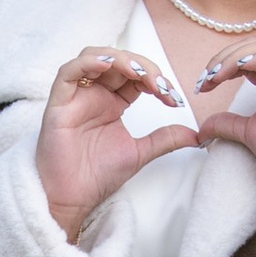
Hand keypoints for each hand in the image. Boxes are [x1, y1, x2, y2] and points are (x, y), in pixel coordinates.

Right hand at [32, 47, 198, 238]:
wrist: (73, 198)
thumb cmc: (97, 176)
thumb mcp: (140, 153)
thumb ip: (166, 139)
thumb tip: (197, 135)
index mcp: (112, 102)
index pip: (136, 76)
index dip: (156, 79)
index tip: (173, 98)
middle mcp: (94, 95)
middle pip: (118, 61)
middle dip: (143, 67)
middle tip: (161, 86)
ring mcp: (75, 97)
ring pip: (94, 58)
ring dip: (120, 59)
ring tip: (140, 73)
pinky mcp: (58, 103)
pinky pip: (69, 72)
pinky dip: (88, 62)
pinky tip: (108, 65)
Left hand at [196, 40, 255, 209]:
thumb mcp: (248, 134)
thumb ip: (226, 124)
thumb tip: (201, 128)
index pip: (245, 59)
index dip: (221, 65)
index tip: (202, 84)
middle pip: (253, 49)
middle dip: (224, 58)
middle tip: (206, 77)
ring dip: (237, 57)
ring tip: (217, 74)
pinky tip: (241, 66)